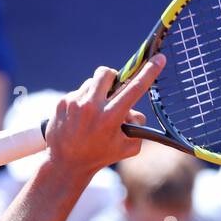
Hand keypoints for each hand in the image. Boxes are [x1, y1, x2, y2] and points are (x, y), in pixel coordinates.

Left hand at [44, 56, 164, 178]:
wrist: (66, 163)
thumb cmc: (100, 155)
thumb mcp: (127, 147)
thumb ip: (137, 127)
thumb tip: (133, 110)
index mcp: (111, 117)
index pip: (135, 89)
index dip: (149, 72)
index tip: (159, 58)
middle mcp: (92, 106)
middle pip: (107, 73)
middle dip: (113, 78)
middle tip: (113, 92)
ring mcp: (75, 102)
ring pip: (91, 82)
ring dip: (97, 92)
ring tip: (95, 112)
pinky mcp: (62, 102)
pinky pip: (78, 93)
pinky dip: (83, 102)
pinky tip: (81, 118)